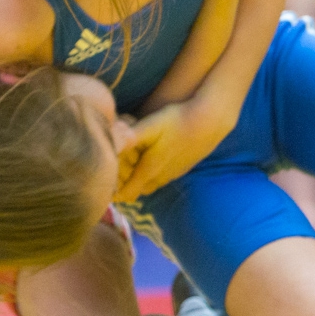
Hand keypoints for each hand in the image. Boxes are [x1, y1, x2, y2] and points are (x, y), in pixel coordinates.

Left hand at [115, 99, 234, 202]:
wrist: (210, 121)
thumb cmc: (178, 121)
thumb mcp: (151, 126)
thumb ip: (129, 136)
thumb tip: (109, 140)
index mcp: (149, 171)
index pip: (125, 194)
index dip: (112, 190)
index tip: (104, 177)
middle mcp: (160, 178)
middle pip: (135, 191)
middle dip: (123, 182)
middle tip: (115, 164)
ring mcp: (172, 175)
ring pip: (148, 184)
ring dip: (137, 176)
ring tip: (131, 159)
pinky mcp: (181, 169)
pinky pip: (160, 178)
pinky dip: (150, 171)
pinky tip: (151, 154)